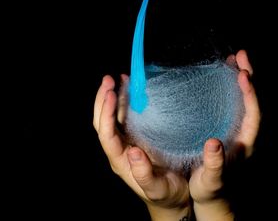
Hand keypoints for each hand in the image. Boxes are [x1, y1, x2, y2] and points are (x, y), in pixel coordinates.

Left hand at [93, 75, 190, 220]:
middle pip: (104, 122)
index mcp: (120, 161)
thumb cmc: (166, 194)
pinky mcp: (137, 139)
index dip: (106, 113)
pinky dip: (126, 102)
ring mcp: (128, 143)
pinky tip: (132, 91)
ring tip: (120, 79)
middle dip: (104, 100)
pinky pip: (127, 118)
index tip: (110, 93)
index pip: (106, 135)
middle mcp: (120, 150)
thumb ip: (143, 174)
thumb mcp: (156, 188)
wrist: (173, 198)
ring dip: (114, 97)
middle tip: (110, 79)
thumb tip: (132, 151)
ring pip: (114, 117)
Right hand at [189, 50, 260, 220]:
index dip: (250, 94)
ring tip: (233, 58)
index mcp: (245, 143)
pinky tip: (222, 76)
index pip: (254, 115)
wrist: (211, 193)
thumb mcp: (211, 179)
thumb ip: (214, 163)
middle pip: (253, 101)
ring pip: (244, 99)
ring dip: (241, 77)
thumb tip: (213, 143)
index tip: (243, 75)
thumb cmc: (211, 187)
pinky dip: (230, 86)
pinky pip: (233, 102)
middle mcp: (245, 133)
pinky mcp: (228, 126)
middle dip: (249, 77)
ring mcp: (237, 128)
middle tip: (240, 55)